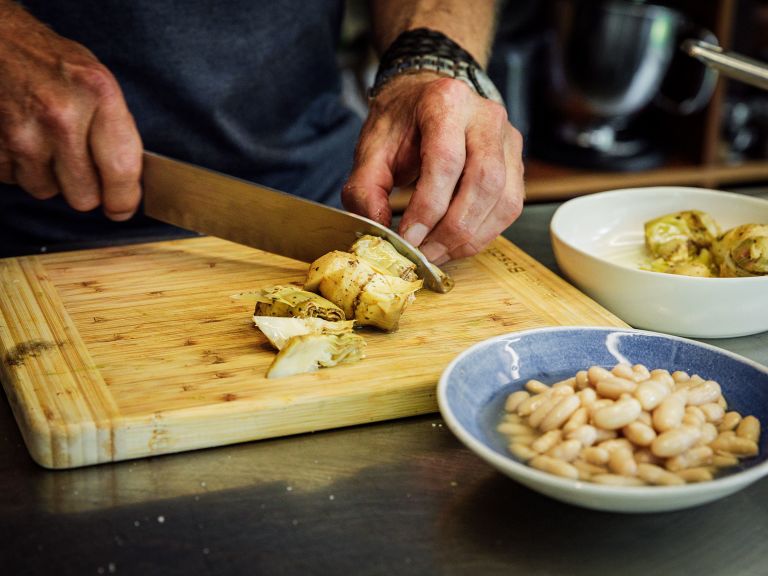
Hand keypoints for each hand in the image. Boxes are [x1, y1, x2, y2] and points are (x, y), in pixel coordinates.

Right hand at [0, 8, 142, 219]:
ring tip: (46, 141)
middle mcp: (61, 116)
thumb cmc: (50, 62)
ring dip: (49, 176)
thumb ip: (116, 130)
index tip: (122, 207)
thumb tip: (129, 182)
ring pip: (47, 191)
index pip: (121, 170)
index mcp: (97, 94)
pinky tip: (22, 136)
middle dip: (85, 188)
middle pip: (84, 196)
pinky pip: (14, 180)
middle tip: (80, 164)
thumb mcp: (98, 82)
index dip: (124, 199)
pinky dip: (20, 166)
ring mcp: (22, 133)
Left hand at [342, 74, 523, 264]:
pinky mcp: (516, 161)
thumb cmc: (401, 122)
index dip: (428, 208)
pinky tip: (456, 243)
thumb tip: (379, 228)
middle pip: (483, 182)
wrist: (426, 98)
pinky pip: (509, 206)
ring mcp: (507, 138)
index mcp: (446, 101)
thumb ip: (365, 188)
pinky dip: (483, 233)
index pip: (445, 161)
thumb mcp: (371, 148)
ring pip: (503, 200)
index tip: (408, 237)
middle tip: (423, 253)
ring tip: (437, 253)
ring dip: (470, 237)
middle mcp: (485, 116)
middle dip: (452, 229)